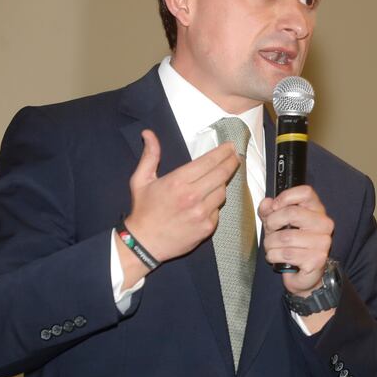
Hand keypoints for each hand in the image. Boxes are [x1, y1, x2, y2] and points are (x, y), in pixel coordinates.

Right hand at [125, 129, 238, 262]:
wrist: (144, 243)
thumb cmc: (143, 210)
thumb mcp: (141, 180)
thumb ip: (150, 155)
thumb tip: (149, 133)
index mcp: (178, 182)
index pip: (209, 162)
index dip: (223, 152)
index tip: (230, 146)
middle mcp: (193, 196)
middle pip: (222, 174)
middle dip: (232, 162)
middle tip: (235, 156)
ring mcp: (202, 213)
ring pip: (222, 192)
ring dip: (222, 184)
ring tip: (217, 180)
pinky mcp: (207, 228)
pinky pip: (218, 210)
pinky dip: (215, 204)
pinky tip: (207, 202)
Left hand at [258, 185, 333, 295]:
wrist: (303, 274)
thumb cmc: (291, 245)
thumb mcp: (276, 224)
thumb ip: (269, 211)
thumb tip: (266, 204)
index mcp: (317, 210)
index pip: (306, 192)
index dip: (285, 197)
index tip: (274, 207)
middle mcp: (324, 224)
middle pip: (292, 213)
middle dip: (272, 223)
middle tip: (270, 231)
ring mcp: (322, 242)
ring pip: (285, 237)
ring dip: (270, 244)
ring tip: (272, 247)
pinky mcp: (316, 259)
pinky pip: (286, 254)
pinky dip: (274, 256)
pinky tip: (277, 258)